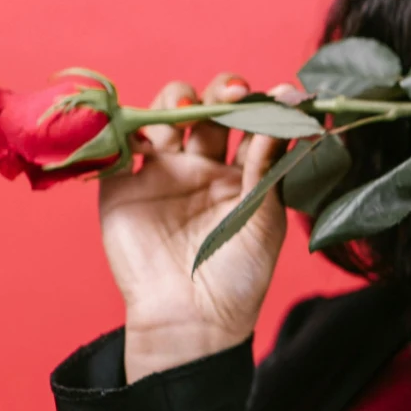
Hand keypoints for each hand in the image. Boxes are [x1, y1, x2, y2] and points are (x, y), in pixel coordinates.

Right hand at [98, 71, 295, 381]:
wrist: (190, 319)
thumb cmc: (237, 277)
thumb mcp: (263, 218)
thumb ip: (268, 164)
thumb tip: (289, 111)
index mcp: (240, 174)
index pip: (252, 124)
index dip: (266, 104)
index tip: (287, 93)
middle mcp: (202, 166)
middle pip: (209, 107)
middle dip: (222, 90)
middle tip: (236, 91)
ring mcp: (162, 172)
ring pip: (166, 114)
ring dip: (177, 100)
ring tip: (186, 113)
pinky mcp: (124, 184)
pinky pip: (121, 143)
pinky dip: (129, 127)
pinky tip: (150, 135)